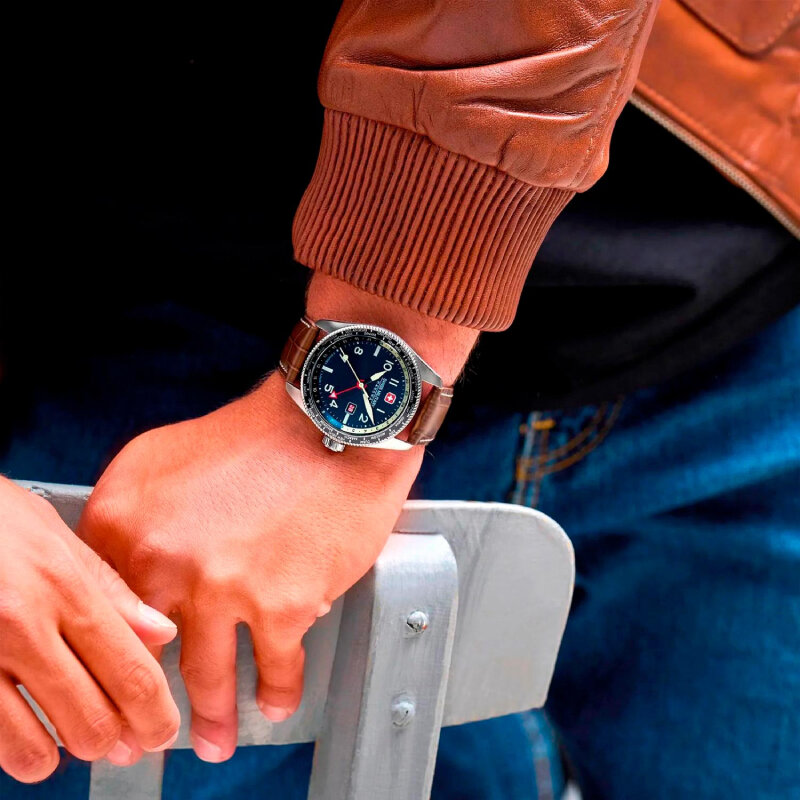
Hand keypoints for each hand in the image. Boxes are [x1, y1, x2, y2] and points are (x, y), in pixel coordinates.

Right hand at [0, 478, 179, 783]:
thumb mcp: (56, 536)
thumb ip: (109, 588)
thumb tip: (159, 631)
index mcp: (64, 586)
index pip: (131, 670)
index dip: (156, 714)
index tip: (162, 729)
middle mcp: (23, 624)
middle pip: (91, 717)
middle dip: (115, 741)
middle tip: (122, 741)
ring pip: (35, 746)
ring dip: (61, 754)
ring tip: (70, 742)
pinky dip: (14, 749)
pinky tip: (25, 735)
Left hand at [78, 272, 477, 764]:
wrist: (331, 421)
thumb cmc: (259, 433)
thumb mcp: (159, 455)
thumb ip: (129, 515)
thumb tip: (126, 571)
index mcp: (126, 521)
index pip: (101, 609)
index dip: (111, 651)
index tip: (118, 678)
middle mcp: (165, 560)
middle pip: (147, 655)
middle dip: (149, 706)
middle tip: (153, 732)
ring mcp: (224, 587)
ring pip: (208, 677)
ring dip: (212, 717)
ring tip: (215, 737)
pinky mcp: (283, 605)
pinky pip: (275, 669)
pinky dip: (277, 692)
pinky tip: (275, 700)